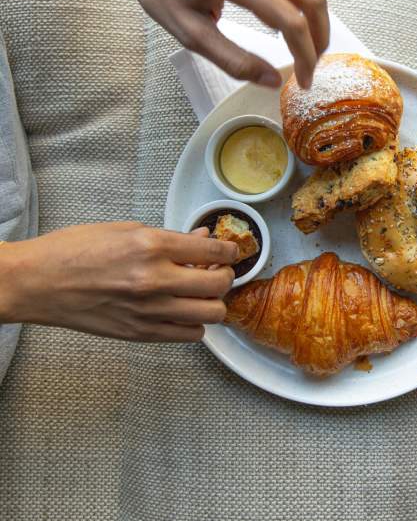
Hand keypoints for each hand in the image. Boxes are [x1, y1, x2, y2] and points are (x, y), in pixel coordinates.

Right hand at [0, 222, 237, 341]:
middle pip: (220, 285)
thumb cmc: (73, 250)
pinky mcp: (141, 333)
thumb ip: (170, 238)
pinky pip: (190, 335)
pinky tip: (183, 311)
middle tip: (216, 271)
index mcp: (152, 246)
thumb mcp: (125, 230)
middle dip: (225, 276)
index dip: (231, 251)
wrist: (37, 283)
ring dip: (213, 302)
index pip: (215, 251)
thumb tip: (202, 238)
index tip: (231, 252)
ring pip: (212, 314)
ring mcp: (150, 310)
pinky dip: (195, 323)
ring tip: (200, 293)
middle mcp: (156, 280)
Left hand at [112, 0, 328, 88]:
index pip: (290, 21)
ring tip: (310, 38)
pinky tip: (299, 10)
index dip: (304, 55)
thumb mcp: (192, 35)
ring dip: (320, 11)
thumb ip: (234, 61)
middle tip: (311, 65)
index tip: (304, 79)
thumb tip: (272, 80)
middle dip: (319, 38)